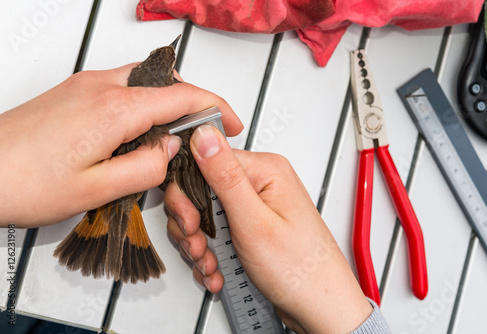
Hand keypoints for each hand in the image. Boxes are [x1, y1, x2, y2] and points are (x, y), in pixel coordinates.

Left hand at [0, 65, 242, 226]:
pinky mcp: (75, 92)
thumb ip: (146, 166)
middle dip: (193, 103)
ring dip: (167, 104)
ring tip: (171, 140)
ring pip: (145, 83)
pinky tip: (137, 135)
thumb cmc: (22, 181)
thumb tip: (171, 150)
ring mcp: (86, 85)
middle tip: (204, 132)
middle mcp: (101, 87)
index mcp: (115, 109)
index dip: (215, 108)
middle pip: (166, 81)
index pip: (183, 96)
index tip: (231, 123)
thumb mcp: (97, 188)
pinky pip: (123, 89)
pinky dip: (143, 106)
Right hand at [165, 125, 371, 332]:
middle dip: (193, 225)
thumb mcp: (254, 221)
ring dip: (201, 245)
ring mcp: (255, 209)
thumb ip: (225, 177)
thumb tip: (204, 135)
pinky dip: (212, 256)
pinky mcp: (251, 230)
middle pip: (202, 192)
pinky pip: (218, 235)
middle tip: (199, 246)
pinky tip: (219, 271)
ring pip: (206, 217)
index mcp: (265, 170)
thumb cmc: (301, 269)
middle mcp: (260, 185)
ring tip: (212, 263)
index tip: (188, 220)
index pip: (206, 162)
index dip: (187, 193)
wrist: (320, 308)